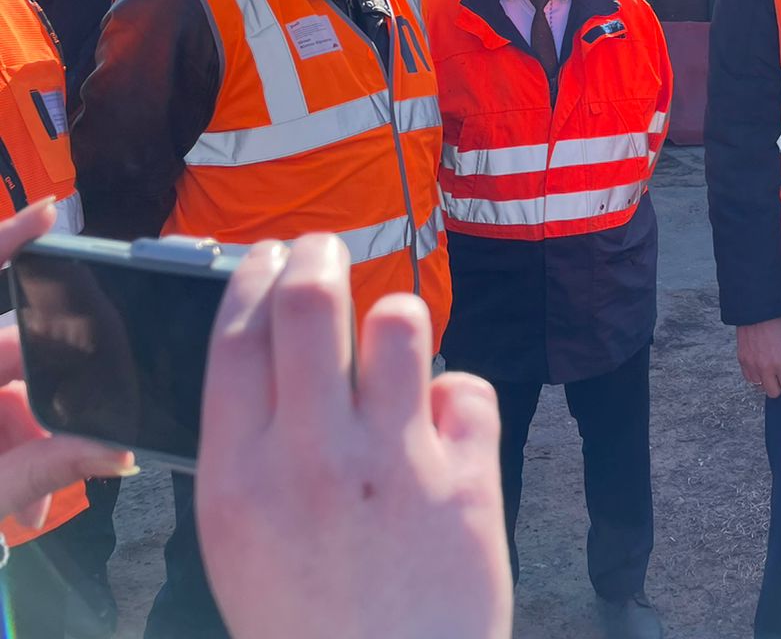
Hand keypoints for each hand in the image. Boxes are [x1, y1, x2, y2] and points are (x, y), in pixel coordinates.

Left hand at [0, 200, 136, 529]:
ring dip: (27, 447)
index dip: (7, 242)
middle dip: (46, 412)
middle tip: (72, 458)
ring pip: (4, 396)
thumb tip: (120, 451)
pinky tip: (16, 504)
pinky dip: (8, 452)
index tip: (50, 214)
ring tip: (29, 510)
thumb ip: (44, 470)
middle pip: (9, 360)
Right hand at [196, 234, 510, 638]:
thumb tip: (269, 352)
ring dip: (397, 324)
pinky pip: (469, 389)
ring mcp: (394, 466)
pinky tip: (446, 433)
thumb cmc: (307, 620)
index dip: (254, 276)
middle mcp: (313, 459)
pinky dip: (459, 401)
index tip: (270, 256)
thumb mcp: (238, 539)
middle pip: (311, 302)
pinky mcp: (467, 481)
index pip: (237, 335)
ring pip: (401, 323)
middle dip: (318, 257)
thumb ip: (250, 448)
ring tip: (395, 351)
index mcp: (239, 476)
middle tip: (326, 252)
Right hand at [736, 317, 780, 397]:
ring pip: (760, 388)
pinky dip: (756, 376)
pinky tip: (762, 368)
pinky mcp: (742, 360)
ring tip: (773, 371)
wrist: (758, 310)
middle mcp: (765, 368)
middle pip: (774, 393)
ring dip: (768, 382)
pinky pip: (749, 378)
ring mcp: (751, 365)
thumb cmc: (778, 323)